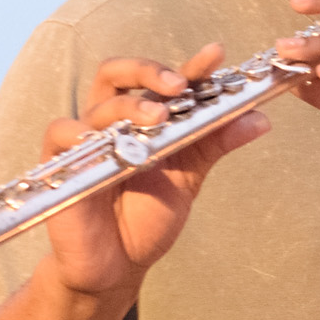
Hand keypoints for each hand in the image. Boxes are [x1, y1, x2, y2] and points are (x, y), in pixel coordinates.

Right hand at [38, 44, 268, 296]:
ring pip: (100, 103)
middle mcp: (114, 122)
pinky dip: (81, 131)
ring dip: (130, 106)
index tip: (216, 54)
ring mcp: (86, 140)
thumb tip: (260, 119)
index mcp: (145, 120)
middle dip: (150, 70)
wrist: (117, 266)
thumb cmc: (147, 218)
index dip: (189, 66)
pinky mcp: (60, 162)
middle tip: (179, 84)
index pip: (164, 82)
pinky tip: (102, 138)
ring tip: (159, 117)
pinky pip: (61, 133)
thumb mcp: (188, 179)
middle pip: (118, 73)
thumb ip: (215, 144)